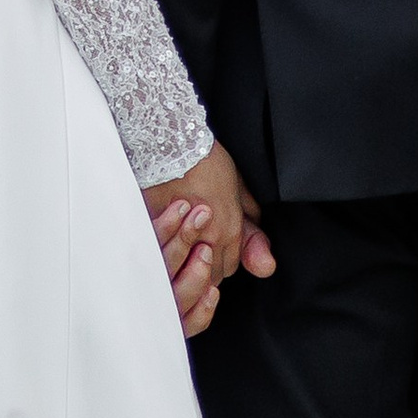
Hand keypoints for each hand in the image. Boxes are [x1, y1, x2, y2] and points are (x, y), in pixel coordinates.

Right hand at [144, 140, 274, 337]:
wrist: (172, 143)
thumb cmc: (205, 159)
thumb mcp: (239, 185)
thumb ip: (250, 217)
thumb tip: (260, 246)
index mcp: (230, 229)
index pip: (230, 268)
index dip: (221, 260)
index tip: (214, 250)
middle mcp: (209, 238)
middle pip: (209, 274)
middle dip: (205, 265)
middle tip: (198, 249)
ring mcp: (182, 236)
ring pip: (186, 269)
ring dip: (184, 263)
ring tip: (180, 248)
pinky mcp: (156, 230)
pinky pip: (162, 256)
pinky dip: (164, 253)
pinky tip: (163, 242)